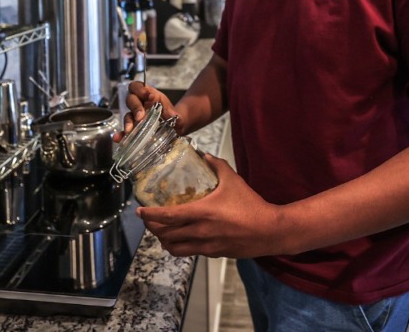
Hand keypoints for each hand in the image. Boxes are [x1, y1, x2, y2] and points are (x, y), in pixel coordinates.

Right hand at [114, 81, 177, 142]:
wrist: (176, 130)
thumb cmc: (173, 118)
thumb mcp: (174, 112)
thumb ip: (170, 110)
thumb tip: (162, 107)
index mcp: (148, 96)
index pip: (138, 86)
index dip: (140, 90)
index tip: (148, 97)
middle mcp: (140, 104)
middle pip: (131, 99)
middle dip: (135, 107)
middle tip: (141, 116)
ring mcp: (135, 117)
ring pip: (128, 115)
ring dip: (128, 121)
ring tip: (130, 129)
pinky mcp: (134, 129)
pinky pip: (125, 131)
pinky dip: (121, 134)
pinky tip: (118, 138)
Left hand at [137, 154, 282, 258]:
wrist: (269, 231)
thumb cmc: (250, 205)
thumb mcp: (233, 180)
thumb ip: (217, 165)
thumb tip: (204, 155)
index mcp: (201, 213)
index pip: (168, 217)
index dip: (150, 215)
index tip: (139, 211)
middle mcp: (199, 232)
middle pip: (165, 235)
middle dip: (153, 228)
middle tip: (148, 219)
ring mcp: (205, 245)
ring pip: (174, 248)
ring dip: (164, 240)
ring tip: (161, 231)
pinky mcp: (212, 254)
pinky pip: (188, 252)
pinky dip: (179, 246)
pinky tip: (180, 238)